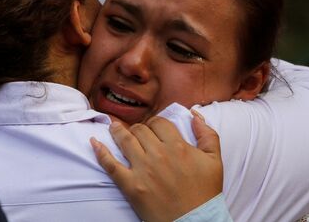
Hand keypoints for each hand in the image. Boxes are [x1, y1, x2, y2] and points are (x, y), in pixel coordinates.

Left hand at [90, 110, 222, 221]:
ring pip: (125, 140)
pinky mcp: (130, 186)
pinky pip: (110, 165)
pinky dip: (100, 151)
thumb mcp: (214, 160)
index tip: (154, 128)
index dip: (156, 123)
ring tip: (113, 127)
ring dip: (117, 131)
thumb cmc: (205, 192)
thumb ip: (207, 134)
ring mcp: (142, 170)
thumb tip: (195, 114)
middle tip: (138, 133)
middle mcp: (158, 155)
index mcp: (178, 146)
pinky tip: (94, 143)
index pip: (159, 122)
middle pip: (141, 129)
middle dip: (139, 128)